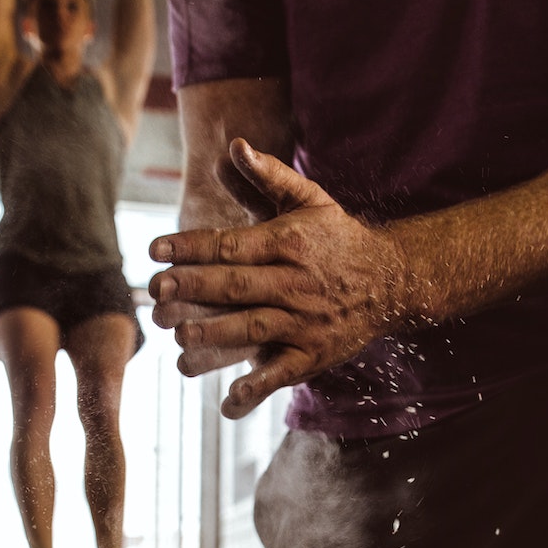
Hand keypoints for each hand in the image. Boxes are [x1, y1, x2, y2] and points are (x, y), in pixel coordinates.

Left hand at [151, 140, 414, 417]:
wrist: (392, 282)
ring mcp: (305, 322)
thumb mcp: (310, 199)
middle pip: (237, 286)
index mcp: (289, 242)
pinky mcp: (313, 356)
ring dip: (216, 336)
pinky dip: (257, 389)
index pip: (232, 244)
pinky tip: (229, 401)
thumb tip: (233, 146)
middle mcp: (295, 283)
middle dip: (195, 288)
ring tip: (180, 338)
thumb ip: (268, 176)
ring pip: (255, 329)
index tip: (155, 250)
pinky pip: (282, 374)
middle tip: (157, 291)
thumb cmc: (338, 238)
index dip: (191, 247)